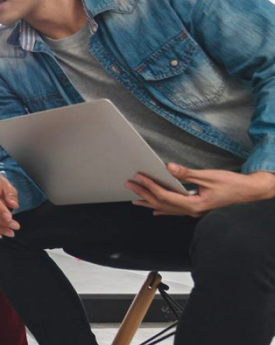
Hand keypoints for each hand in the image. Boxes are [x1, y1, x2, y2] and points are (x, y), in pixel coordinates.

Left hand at [127, 164, 274, 216]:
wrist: (249, 193)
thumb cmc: (232, 185)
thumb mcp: (208, 176)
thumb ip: (187, 173)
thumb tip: (168, 167)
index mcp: (194, 205)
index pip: (165, 196)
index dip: (150, 186)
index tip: (139, 177)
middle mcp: (192, 211)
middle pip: (162, 204)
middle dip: (144, 194)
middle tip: (129, 185)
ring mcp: (194, 212)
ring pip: (167, 209)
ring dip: (150, 202)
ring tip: (135, 199)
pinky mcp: (197, 209)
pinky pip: (175, 210)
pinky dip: (163, 209)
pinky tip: (155, 211)